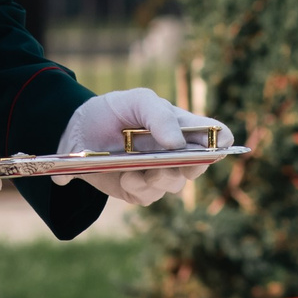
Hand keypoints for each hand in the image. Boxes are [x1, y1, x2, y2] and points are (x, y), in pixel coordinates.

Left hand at [54, 88, 233, 206]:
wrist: (75, 132)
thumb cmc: (112, 111)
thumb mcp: (135, 100)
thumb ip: (158, 115)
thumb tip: (179, 143)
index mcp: (181, 125)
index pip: (215, 135)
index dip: (222, 141)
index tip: (217, 146)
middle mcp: (174, 152)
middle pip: (198, 166)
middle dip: (190, 166)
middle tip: (177, 162)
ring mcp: (157, 172)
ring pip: (174, 184)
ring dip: (159, 177)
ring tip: (138, 169)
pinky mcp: (138, 189)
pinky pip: (148, 196)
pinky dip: (138, 187)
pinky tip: (125, 176)